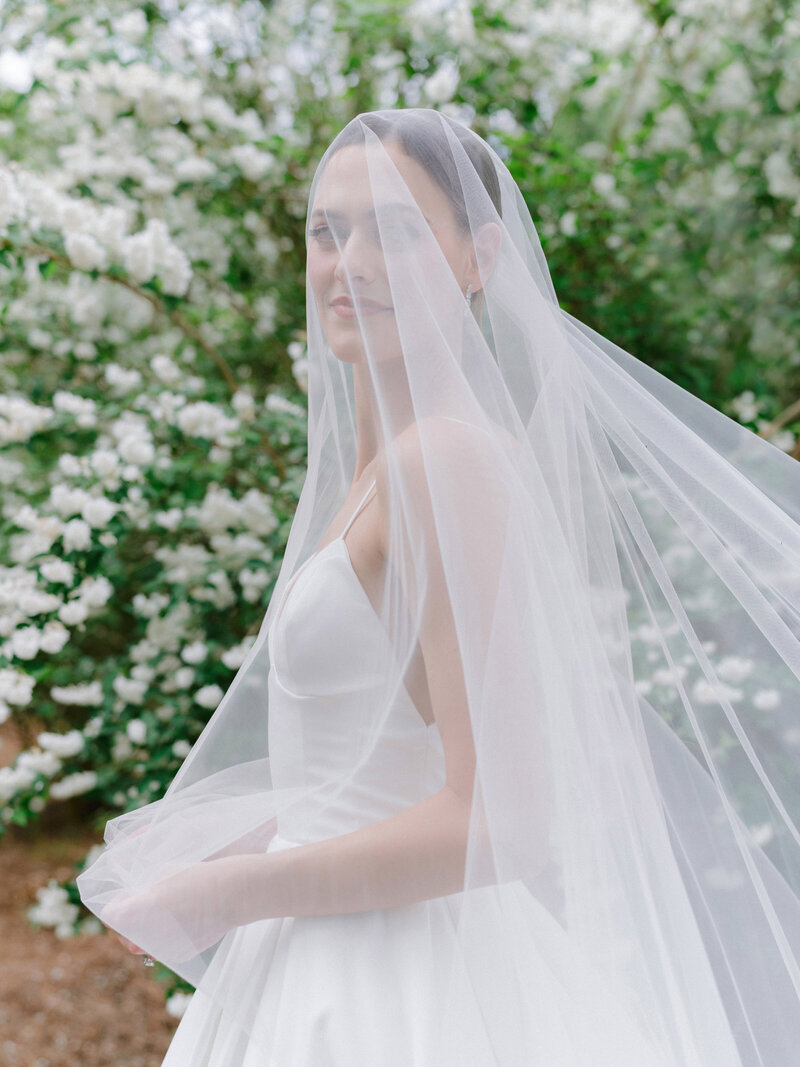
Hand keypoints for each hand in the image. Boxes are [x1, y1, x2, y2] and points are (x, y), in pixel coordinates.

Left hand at [101, 854, 259, 962]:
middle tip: (143, 903)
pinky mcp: (178, 954)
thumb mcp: (161, 871)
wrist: (231, 892)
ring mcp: (161, 949)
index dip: (118, 903)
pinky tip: (181, 918)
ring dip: (146, 928)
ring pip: (142, 942)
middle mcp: (143, 937)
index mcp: (135, 913)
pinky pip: (163, 945)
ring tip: (164, 909)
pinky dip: (166, 935)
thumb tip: (131, 892)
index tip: (129, 894)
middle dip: (129, 920)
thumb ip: (141, 885)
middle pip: (124, 933)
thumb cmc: (196, 876)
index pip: (111, 915)